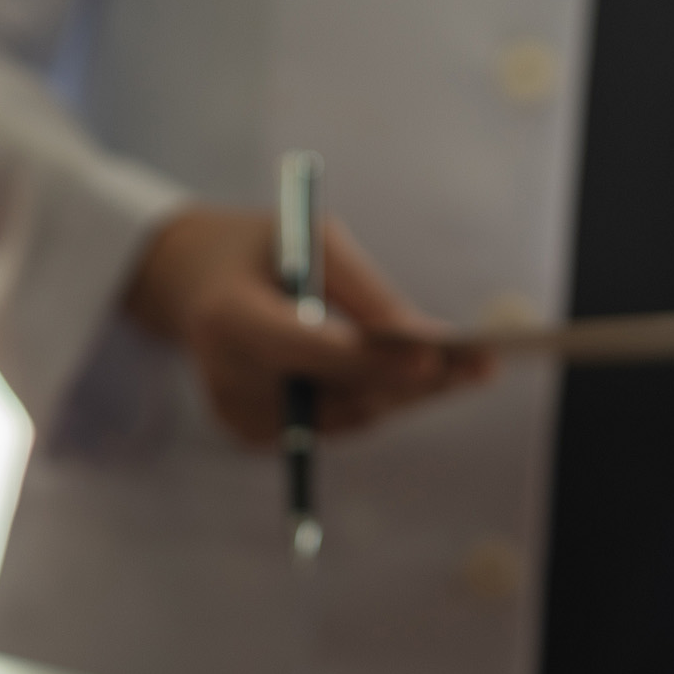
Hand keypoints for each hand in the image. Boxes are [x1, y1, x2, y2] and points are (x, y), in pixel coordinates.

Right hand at [122, 205, 492, 443]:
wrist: (193, 284)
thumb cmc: (263, 250)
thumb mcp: (309, 238)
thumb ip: (364, 291)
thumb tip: (427, 341)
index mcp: (227, 317)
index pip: (309, 348)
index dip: (372, 358)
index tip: (436, 355)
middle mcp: (226, 377)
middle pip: (336, 393)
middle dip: (411, 381)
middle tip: (479, 368)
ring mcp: (237, 415)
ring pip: (344, 416)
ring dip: (402, 394)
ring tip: (465, 372)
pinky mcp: (250, 435)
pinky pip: (333, 423)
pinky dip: (374, 401)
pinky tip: (414, 381)